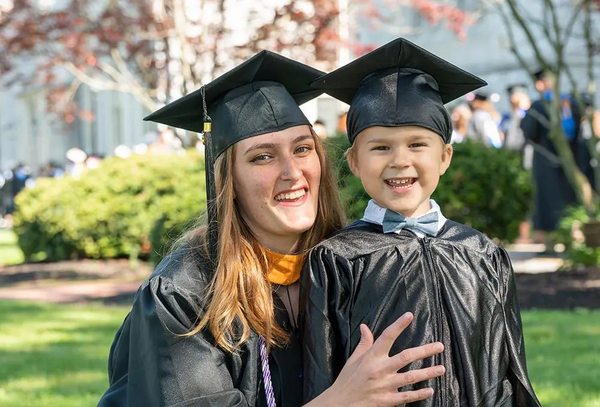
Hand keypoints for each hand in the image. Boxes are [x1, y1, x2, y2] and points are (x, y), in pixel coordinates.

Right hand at [306, 312, 444, 406]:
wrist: (340, 404)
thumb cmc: (347, 380)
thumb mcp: (353, 359)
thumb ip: (364, 343)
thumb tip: (365, 326)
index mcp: (371, 357)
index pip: (386, 337)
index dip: (398, 325)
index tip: (409, 316)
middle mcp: (379, 369)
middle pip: (406, 357)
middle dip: (425, 351)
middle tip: (440, 346)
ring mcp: (385, 386)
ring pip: (411, 377)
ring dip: (428, 372)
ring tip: (441, 368)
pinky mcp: (387, 400)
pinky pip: (407, 396)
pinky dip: (420, 394)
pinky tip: (430, 390)